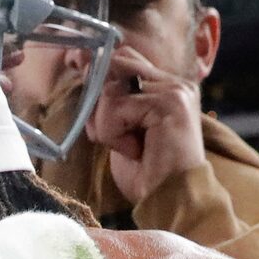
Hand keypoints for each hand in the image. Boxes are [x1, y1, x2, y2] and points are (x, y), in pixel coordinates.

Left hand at [85, 40, 206, 205]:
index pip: (123, 57)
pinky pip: (115, 108)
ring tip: (129, 146)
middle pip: (114, 63)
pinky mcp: (168, 103)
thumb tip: (84, 67)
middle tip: (111, 134)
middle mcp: (173, 82)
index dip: (100, 72)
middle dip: (99, 100)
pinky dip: (113, 134)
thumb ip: (109, 101)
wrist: (172, 201)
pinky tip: (135, 151)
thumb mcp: (121, 129)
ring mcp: (174, 90)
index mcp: (166, 87)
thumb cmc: (148, 174)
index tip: (91, 92)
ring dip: (106, 124)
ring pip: (110, 88)